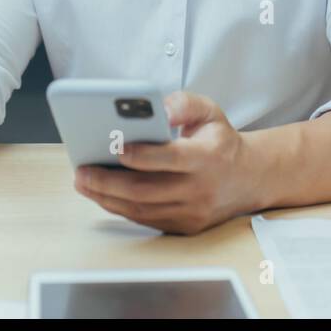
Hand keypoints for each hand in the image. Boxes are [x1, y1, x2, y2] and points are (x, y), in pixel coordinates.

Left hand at [72, 91, 261, 234]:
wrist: (248, 178)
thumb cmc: (219, 140)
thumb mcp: (209, 111)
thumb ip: (183, 103)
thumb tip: (158, 108)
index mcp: (209, 157)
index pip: (171, 158)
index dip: (142, 155)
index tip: (114, 147)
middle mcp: (201, 190)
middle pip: (148, 190)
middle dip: (109, 182)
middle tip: (81, 171)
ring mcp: (193, 213)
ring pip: (143, 210)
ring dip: (108, 198)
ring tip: (83, 182)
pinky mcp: (185, 227)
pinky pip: (146, 220)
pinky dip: (121, 208)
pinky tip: (102, 194)